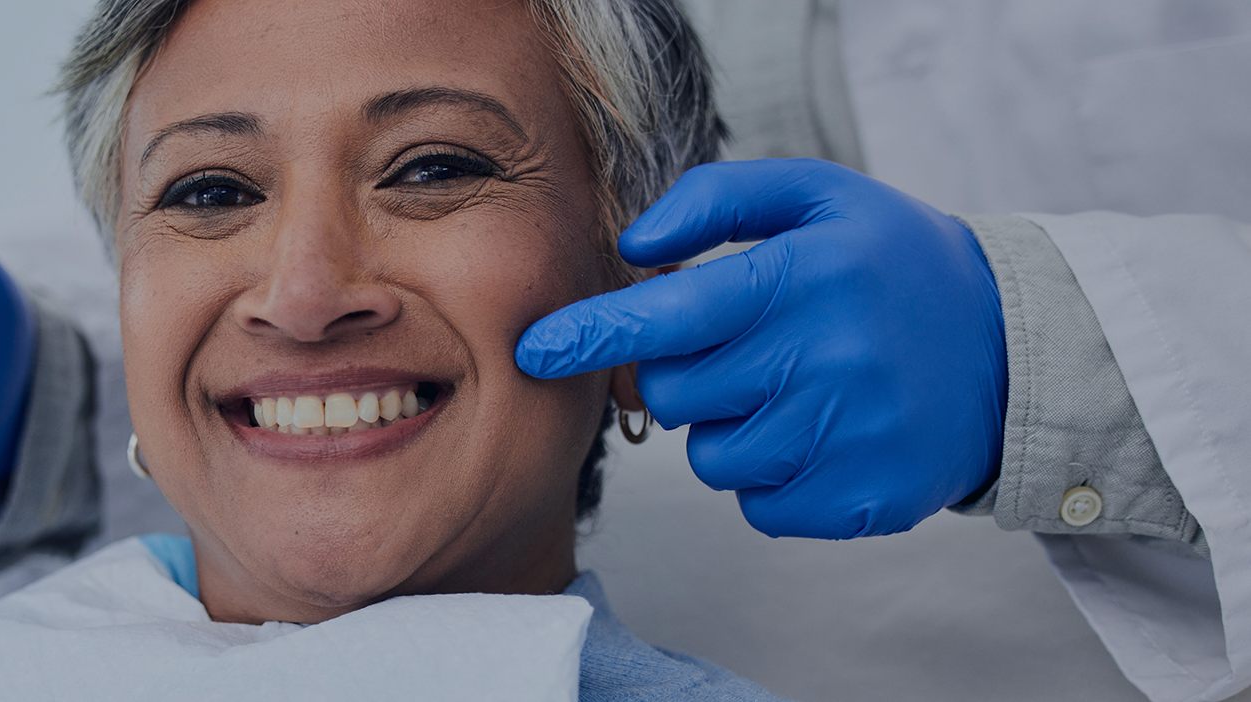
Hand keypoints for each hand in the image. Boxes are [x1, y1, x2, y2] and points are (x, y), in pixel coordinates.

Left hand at [515, 159, 1005, 538]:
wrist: (1012, 349)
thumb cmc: (890, 265)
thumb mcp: (817, 196)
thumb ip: (716, 199)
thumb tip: (634, 246)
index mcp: (806, 277)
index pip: (669, 314)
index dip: (592, 333)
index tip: (535, 349)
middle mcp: (826, 359)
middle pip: (676, 392)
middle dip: (685, 372)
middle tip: (745, 347)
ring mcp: (846, 437)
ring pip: (711, 455)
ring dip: (730, 427)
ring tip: (795, 388)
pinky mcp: (860, 501)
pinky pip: (757, 505)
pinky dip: (771, 476)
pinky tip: (820, 434)